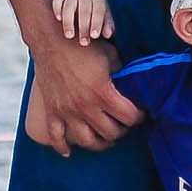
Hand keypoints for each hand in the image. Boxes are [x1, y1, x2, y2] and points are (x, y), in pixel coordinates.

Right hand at [22, 34, 139, 155]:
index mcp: (102, 93)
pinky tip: (70, 151)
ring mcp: (67, 111)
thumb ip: (123, 72)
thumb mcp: (111, 55)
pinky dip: (62, 147)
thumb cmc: (83, 44)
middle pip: (110, 132)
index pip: (129, 117)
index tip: (141, 113)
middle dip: (122, 129)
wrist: (50, 39)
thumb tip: (133, 83)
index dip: (139, 117)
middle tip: (124, 123)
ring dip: (99, 143)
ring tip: (106, 139)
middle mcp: (85, 106)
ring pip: (86, 141)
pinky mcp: (52, 111)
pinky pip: (56, 137)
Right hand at [49, 0, 112, 44]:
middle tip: (84, 43)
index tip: (94, 36)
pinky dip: (57, 9)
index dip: (97, 23)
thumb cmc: (94, 16)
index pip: (99, 11)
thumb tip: (108, 34)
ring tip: (70, 36)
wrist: (80, 2)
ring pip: (69, 6)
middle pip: (84, 10)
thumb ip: (107, 27)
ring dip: (69, 22)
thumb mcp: (103, 19)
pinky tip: (59, 20)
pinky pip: (57, 0)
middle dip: (84, 27)